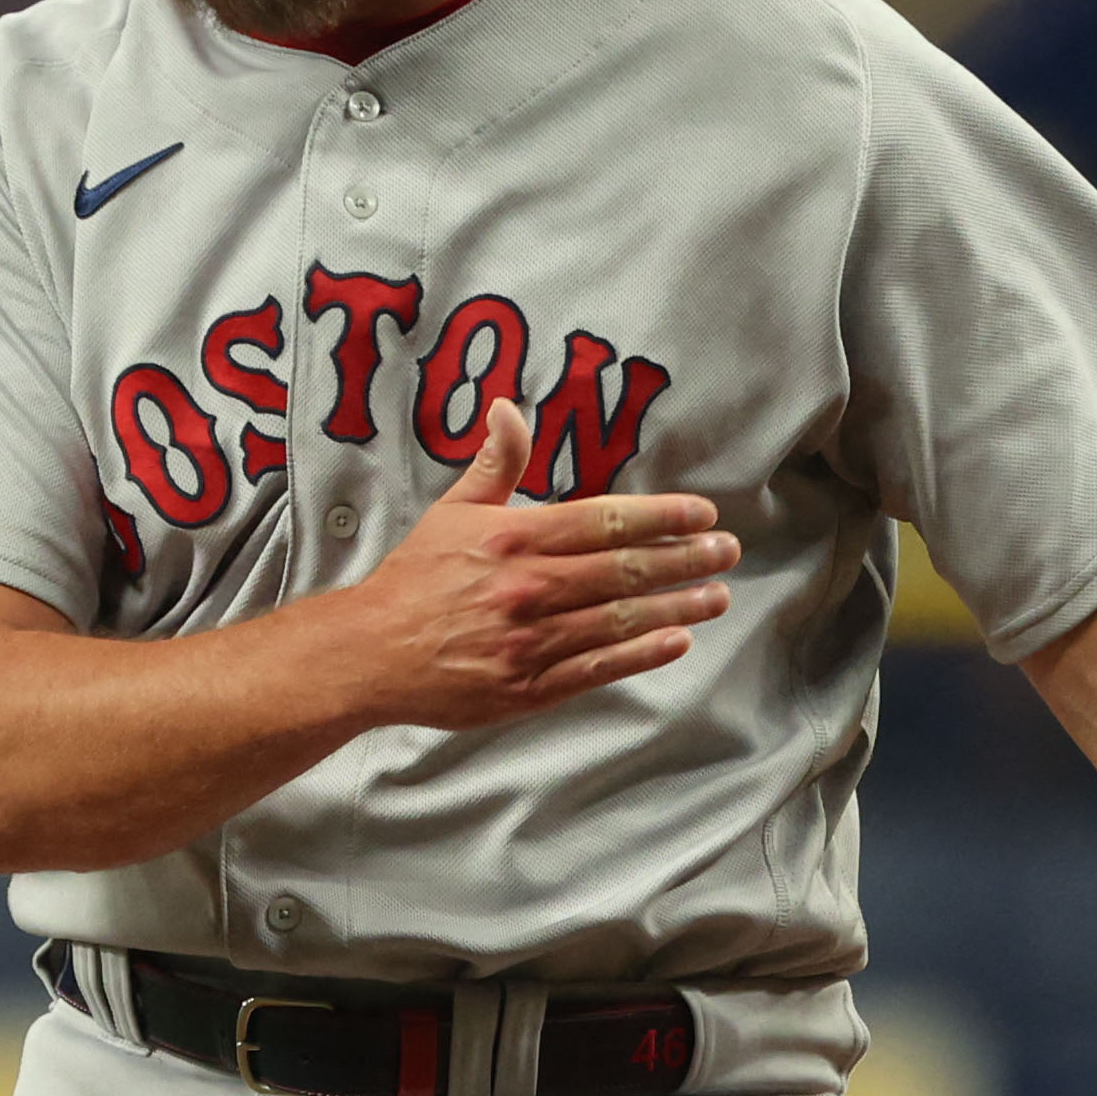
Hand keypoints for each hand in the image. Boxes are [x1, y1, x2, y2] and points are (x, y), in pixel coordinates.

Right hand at [326, 399, 737, 730]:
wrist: (368, 655)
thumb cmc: (413, 580)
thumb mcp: (452, 513)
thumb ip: (495, 464)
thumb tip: (509, 407)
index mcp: (511, 538)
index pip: (603, 520)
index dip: (660, 515)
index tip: (701, 513)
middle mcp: (526, 588)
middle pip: (623, 569)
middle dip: (684, 558)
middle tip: (728, 551)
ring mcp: (530, 642)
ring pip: (620, 620)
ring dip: (677, 606)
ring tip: (717, 595)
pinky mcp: (527, 688)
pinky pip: (597, 669)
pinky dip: (641, 655)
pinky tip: (677, 641)